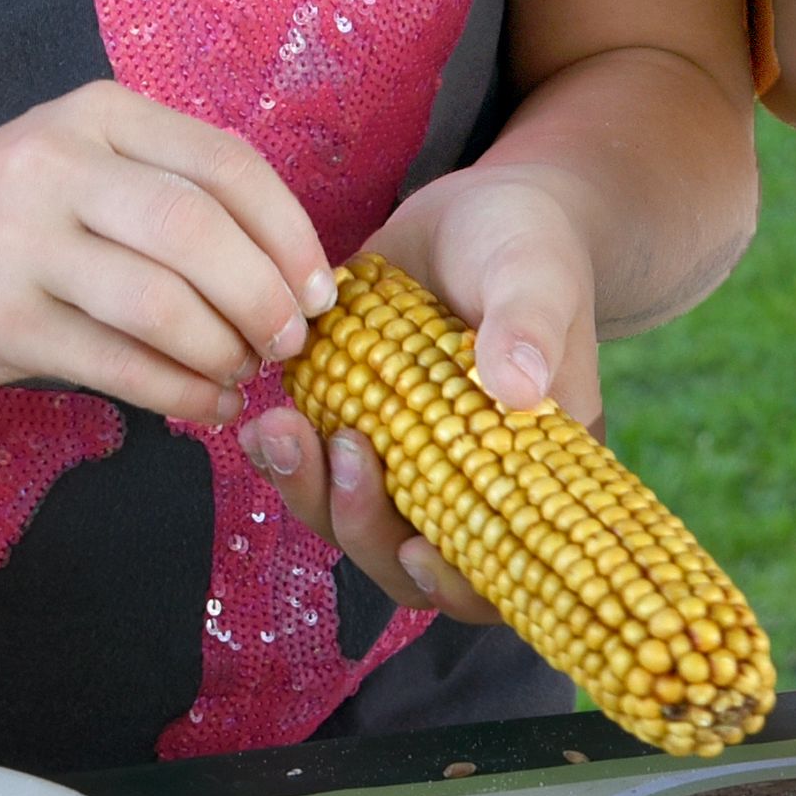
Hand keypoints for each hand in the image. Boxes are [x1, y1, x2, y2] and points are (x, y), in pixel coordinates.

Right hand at [0, 83, 335, 427]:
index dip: (289, 234)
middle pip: (199, 232)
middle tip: (288, 343)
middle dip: (263, 298)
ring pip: (162, 304)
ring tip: (240, 375)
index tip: (320, 290)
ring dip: (221, 352)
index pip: (227, 164)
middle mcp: (60, 164)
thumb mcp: (78, 163)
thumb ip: (168, 192)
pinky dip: (176, 392)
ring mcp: (23, 241)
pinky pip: (116, 364)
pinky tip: (201, 405)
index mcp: (99, 114)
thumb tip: (288, 275)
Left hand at [240, 169, 601, 632]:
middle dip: (364, 525)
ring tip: (282, 428)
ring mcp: (405, 459)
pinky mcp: (357, 423)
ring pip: (353, 519)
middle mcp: (466, 483)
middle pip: (409, 555)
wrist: (474, 210)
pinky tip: (258, 425)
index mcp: (535, 473)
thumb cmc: (529, 243)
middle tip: (344, 451)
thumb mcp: (537, 270)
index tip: (418, 551)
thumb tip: (519, 389)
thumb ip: (530, 324)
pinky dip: (285, 458)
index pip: (503, 569)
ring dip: (312, 491)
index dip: (459, 585)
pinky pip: (317, 469)